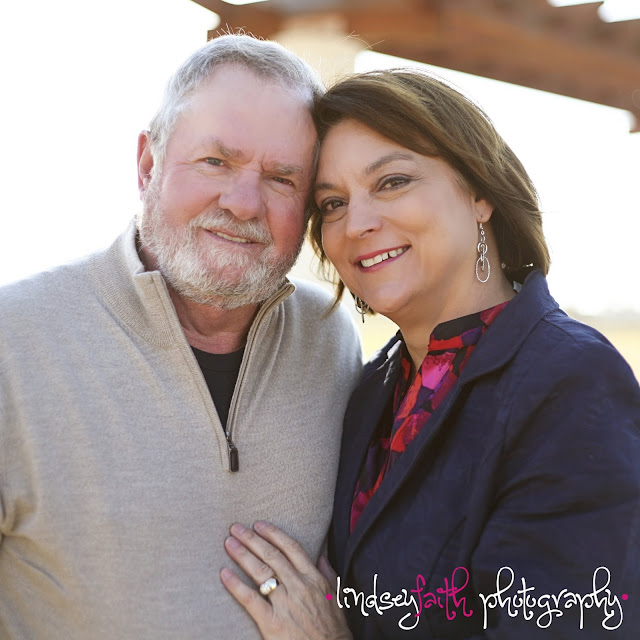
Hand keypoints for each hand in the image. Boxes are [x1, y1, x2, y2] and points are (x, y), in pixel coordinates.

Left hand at [220, 521, 351, 639]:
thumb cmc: (334, 630)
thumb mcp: (337, 598)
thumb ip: (329, 575)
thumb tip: (321, 556)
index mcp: (314, 579)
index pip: (291, 548)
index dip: (274, 534)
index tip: (259, 524)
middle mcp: (299, 587)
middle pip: (272, 556)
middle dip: (252, 539)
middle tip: (236, 528)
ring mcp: (285, 604)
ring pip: (261, 572)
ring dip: (243, 555)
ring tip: (229, 543)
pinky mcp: (272, 623)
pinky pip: (251, 599)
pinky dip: (236, 585)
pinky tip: (224, 574)